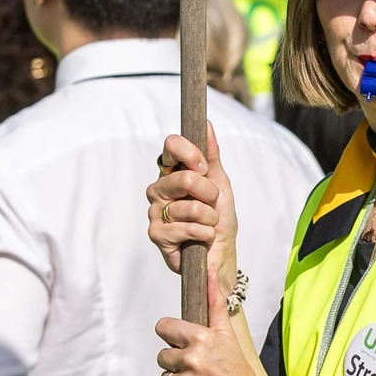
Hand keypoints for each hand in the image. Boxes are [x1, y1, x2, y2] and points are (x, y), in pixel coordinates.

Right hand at [148, 129, 238, 288]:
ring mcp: (155, 211)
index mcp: (171, 172)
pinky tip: (201, 238)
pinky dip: (203, 233)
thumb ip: (211, 154)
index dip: (191, 153)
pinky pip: (186, 227)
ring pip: (190, 206)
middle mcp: (159, 189)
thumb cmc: (218, 216)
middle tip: (211, 204)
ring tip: (207, 224)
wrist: (220, 251)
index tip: (205, 167)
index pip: (171, 146)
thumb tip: (205, 124)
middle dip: (209, 194)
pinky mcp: (156, 234)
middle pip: (185, 178)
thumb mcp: (219, 182)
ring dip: (210, 218)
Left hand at [156, 291, 275, 375]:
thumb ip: (215, 305)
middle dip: (176, 361)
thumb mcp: (229, 336)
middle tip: (197, 368)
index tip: (181, 343)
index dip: (172, 336)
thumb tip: (210, 274)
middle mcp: (190, 360)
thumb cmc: (239, 372)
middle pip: (162, 356)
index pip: (163, 328)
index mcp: (200, 339)